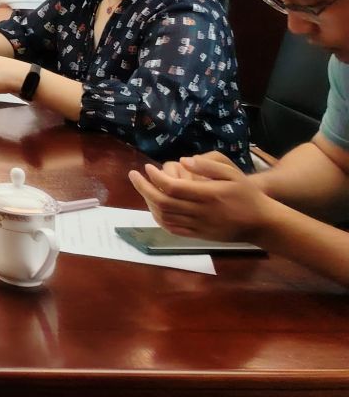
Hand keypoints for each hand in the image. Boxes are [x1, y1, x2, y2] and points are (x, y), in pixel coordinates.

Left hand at [129, 154, 271, 242]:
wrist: (262, 223)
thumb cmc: (247, 194)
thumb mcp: (233, 173)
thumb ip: (209, 165)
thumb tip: (183, 160)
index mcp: (209, 195)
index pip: (173, 187)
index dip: (155, 177)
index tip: (147, 167)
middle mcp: (201, 212)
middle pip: (164, 202)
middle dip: (143, 188)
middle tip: (133, 175)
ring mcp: (200, 226)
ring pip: (165, 217)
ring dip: (148, 202)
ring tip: (142, 188)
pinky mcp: (200, 236)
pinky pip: (173, 229)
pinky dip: (159, 218)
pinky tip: (154, 206)